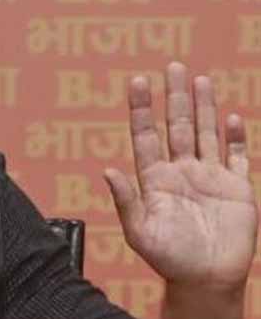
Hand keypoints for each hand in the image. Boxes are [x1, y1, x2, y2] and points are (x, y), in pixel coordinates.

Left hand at [105, 62, 257, 291]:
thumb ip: (125, 199)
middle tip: (172, 66)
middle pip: (178, 125)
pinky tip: (232, 118)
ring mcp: (209, 177)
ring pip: (206, 133)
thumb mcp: (139, 231)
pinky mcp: (236, 188)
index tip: (137, 81)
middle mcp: (181, 171)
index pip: (146, 135)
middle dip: (175, 97)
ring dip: (204, 107)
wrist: (205, 280)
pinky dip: (236, 138)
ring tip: (199, 80)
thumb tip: (107, 170)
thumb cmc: (168, 259)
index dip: (142, 109)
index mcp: (155, 178)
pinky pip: (237, 157)